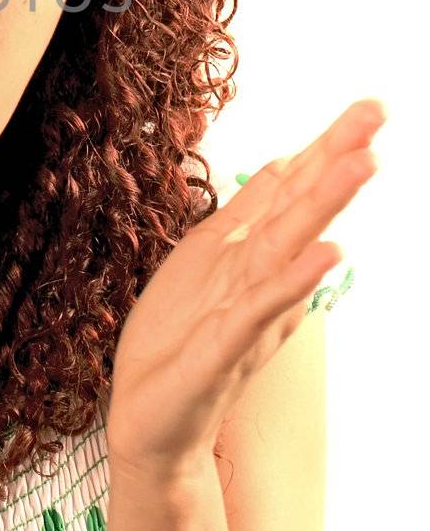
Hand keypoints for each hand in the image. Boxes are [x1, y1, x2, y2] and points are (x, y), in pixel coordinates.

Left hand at [104, 97, 385, 485]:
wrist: (150, 424)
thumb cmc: (177, 342)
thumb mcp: (205, 261)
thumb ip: (246, 215)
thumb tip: (280, 162)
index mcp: (252, 254)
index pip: (292, 190)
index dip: (325, 147)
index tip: (369, 106)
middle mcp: (260, 279)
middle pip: (301, 208)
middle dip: (336, 160)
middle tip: (379, 117)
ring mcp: (247, 312)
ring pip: (289, 247)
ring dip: (324, 205)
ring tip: (364, 163)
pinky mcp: (224, 348)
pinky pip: (261, 309)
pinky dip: (293, 280)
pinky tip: (327, 255)